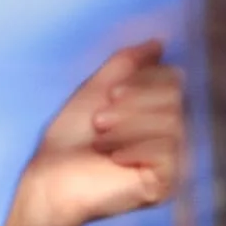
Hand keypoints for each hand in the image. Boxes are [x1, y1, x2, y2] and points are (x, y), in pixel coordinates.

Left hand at [11, 40, 184, 225]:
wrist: (50, 181)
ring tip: (102, 142)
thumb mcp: (95, 90)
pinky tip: (115, 161)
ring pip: (172, 120)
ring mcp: (169, 162)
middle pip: (175, 96)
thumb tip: (158, 42)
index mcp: (154, 113)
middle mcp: (168, 136)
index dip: (142, 80)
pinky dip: (134, 148)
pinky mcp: (165, 183)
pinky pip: (167, 148)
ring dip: (127, 126)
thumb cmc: (67, 140)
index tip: (111, 95)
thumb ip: (126, 64)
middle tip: (100, 123)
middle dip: (132, 104)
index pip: (173, 78)